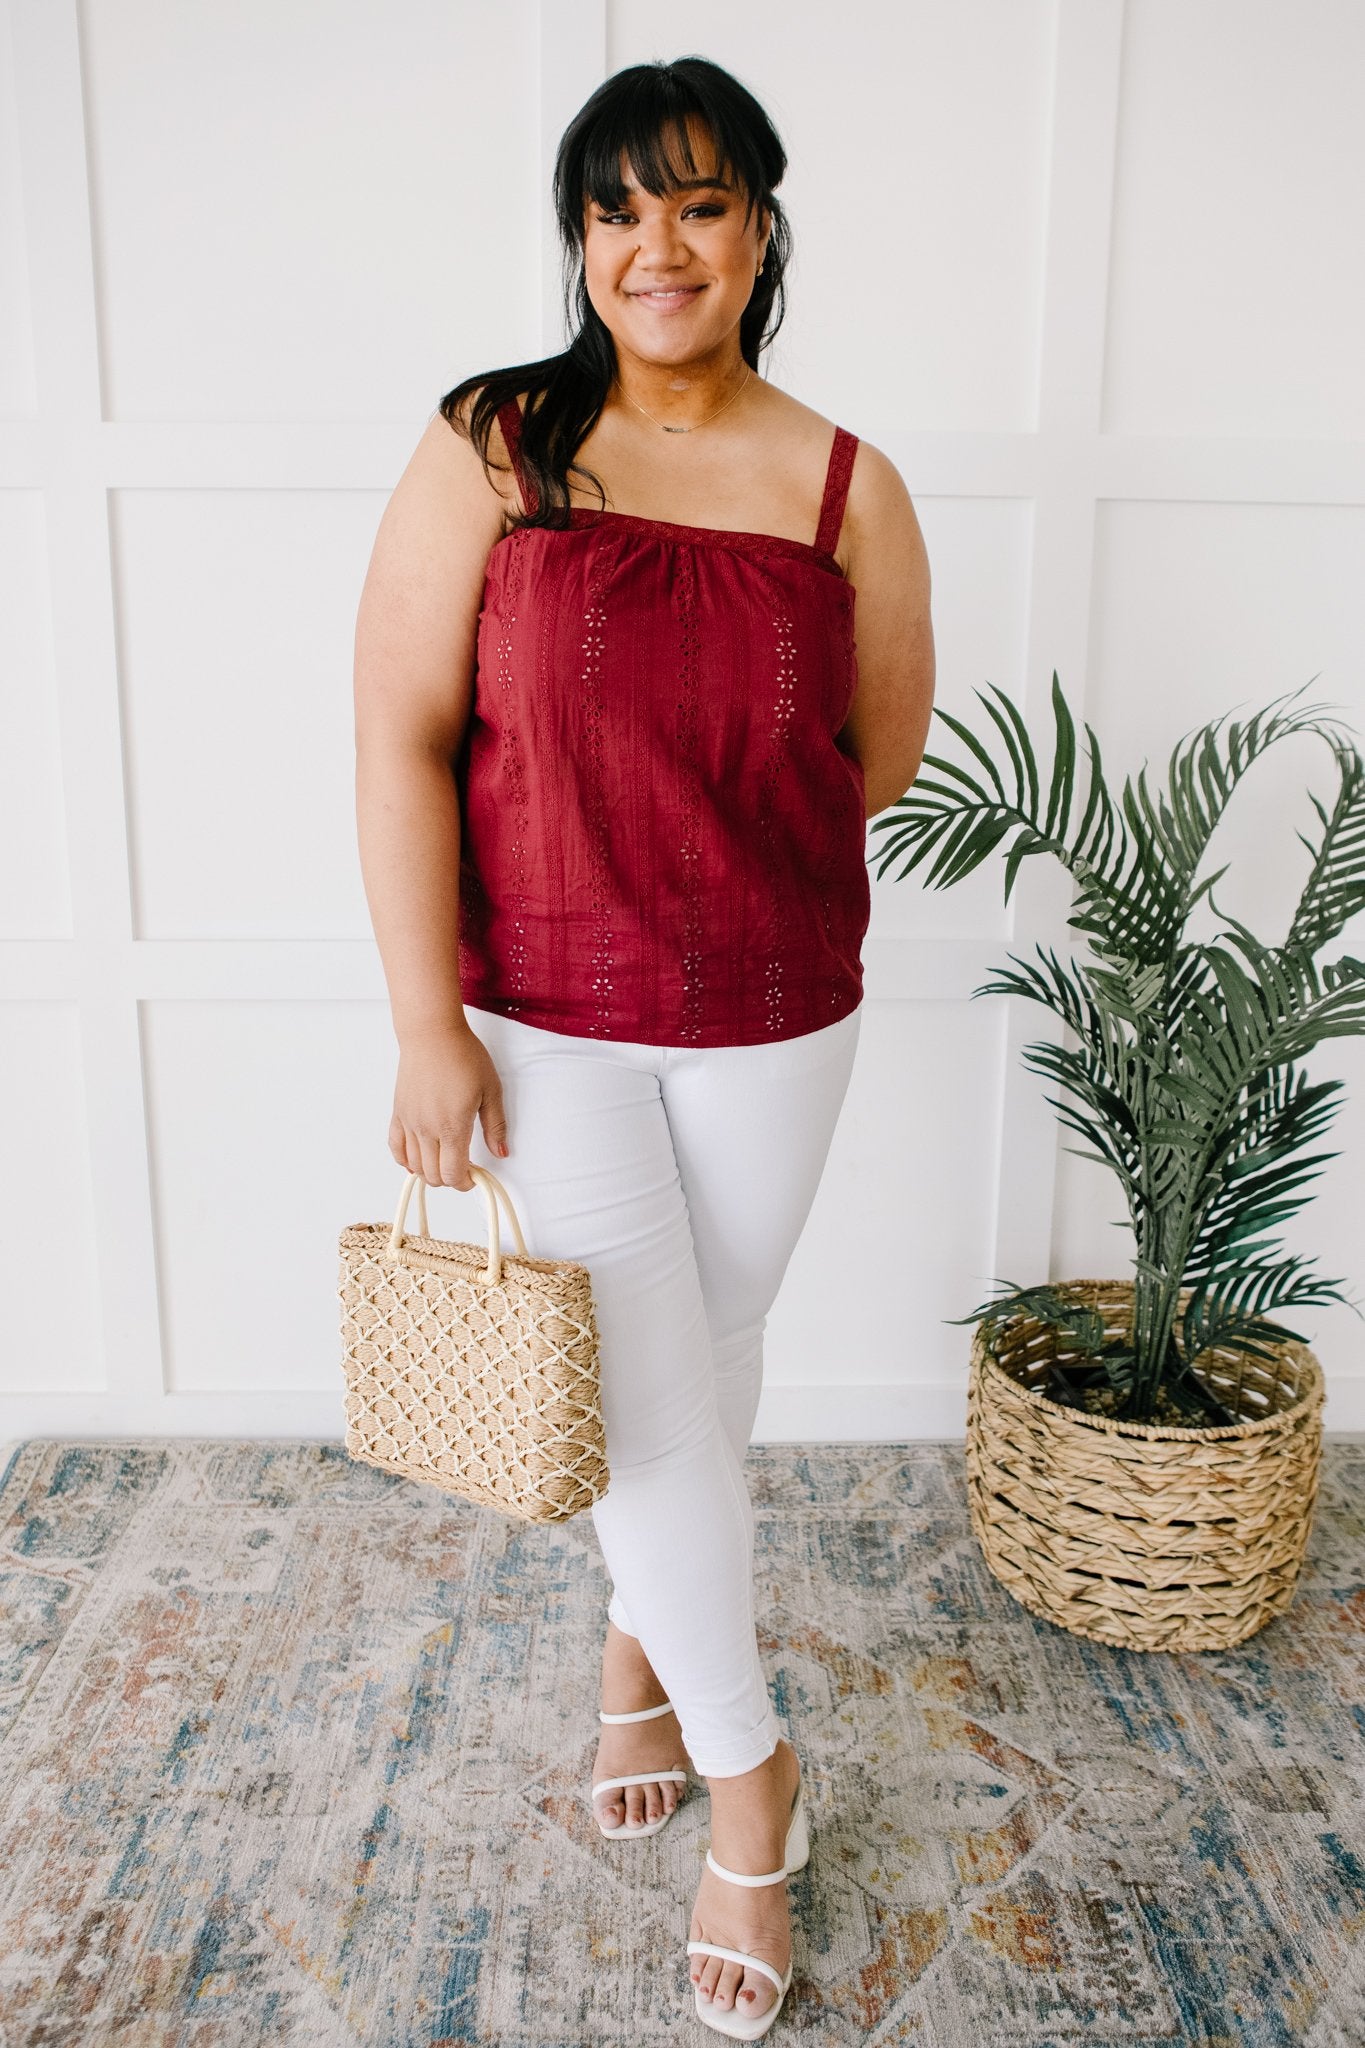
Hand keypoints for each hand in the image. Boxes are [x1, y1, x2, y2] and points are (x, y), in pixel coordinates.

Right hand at [389, 1022, 508, 1190]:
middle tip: (464, 1168)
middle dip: (450, 1179)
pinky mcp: (398, 1113)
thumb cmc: (463, 1056)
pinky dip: (405, 1160)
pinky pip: (395, 1147)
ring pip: (414, 1166)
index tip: (474, 1176)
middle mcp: (427, 1129)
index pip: (453, 1173)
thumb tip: (501, 1153)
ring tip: (444, 1161)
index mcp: (453, 1126)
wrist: (432, 1034)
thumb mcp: (491, 1090)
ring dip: (430, 1172)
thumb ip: (495, 1126)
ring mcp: (410, 1122)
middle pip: (433, 1175)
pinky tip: (416, 1159)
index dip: (465, 1182)